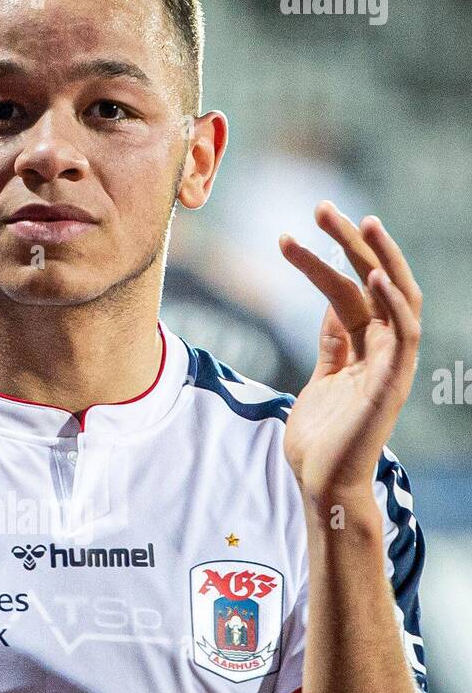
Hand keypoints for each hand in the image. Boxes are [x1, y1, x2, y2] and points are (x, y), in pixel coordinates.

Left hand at [279, 202, 421, 506]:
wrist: (322, 485)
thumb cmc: (320, 441)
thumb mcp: (321, 380)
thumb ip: (332, 344)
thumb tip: (330, 305)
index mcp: (362, 347)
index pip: (346, 290)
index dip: (321, 261)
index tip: (288, 237)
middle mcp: (381, 349)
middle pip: (372, 282)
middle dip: (350, 243)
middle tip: (321, 207)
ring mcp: (390, 363)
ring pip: (397, 296)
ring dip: (380, 258)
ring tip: (359, 222)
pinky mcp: (393, 382)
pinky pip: (404, 334)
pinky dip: (394, 304)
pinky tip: (376, 278)